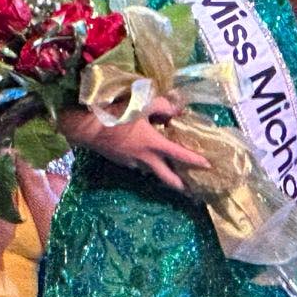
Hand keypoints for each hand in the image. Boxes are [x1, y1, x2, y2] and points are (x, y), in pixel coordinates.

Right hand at [59, 95, 208, 192]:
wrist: (89, 128)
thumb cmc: (116, 114)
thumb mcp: (143, 103)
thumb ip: (163, 106)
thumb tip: (178, 109)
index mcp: (154, 144)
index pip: (180, 155)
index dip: (195, 160)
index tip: (208, 165)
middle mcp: (145, 158)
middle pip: (167, 178)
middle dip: (181, 186)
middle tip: (192, 193)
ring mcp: (132, 163)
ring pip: (152, 172)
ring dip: (162, 174)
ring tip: (171, 174)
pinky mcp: (122, 162)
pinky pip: (138, 166)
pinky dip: (146, 164)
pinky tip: (146, 159)